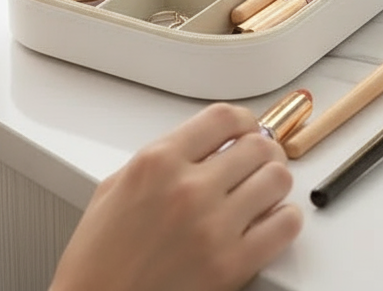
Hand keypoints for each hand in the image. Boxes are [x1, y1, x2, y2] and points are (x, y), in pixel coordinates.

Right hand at [51, 103, 303, 290]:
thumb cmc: (97, 262)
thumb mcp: (114, 189)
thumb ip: (159, 160)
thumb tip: (198, 146)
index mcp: (157, 162)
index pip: (223, 117)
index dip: (244, 121)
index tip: (247, 130)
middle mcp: (187, 188)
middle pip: (258, 145)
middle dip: (262, 152)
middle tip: (258, 163)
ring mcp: (212, 227)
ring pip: (277, 178)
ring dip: (274, 182)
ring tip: (263, 192)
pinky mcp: (231, 265)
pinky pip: (285, 225)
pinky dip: (285, 219)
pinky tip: (270, 222)